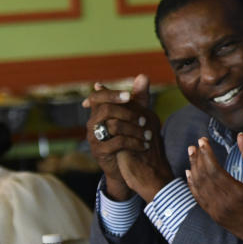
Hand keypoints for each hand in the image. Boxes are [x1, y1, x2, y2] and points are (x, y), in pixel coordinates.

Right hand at [84, 75, 163, 199]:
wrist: (127, 167)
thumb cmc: (130, 137)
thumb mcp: (135, 116)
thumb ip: (138, 97)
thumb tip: (143, 76)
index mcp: (99, 112)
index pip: (98, 97)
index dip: (112, 94)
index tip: (129, 96)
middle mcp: (93, 123)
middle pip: (105, 109)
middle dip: (128, 112)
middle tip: (145, 119)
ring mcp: (94, 138)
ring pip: (112, 126)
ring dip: (135, 129)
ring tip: (149, 135)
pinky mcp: (100, 152)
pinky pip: (117, 143)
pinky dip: (134, 143)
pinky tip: (145, 145)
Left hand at [185, 136, 242, 243]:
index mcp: (239, 194)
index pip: (214, 170)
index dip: (206, 154)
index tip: (203, 141)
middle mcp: (225, 204)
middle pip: (203, 176)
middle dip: (198, 158)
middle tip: (196, 143)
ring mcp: (218, 212)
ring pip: (199, 187)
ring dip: (193, 168)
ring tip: (191, 153)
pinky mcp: (217, 218)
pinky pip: (200, 199)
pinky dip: (193, 185)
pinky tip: (190, 174)